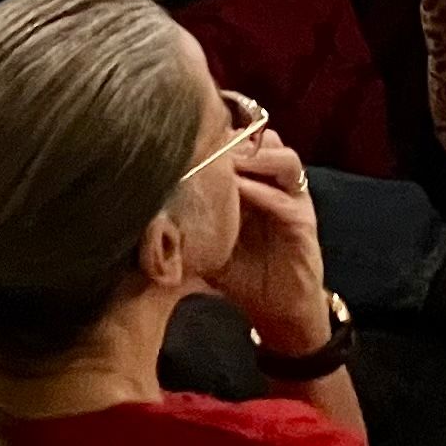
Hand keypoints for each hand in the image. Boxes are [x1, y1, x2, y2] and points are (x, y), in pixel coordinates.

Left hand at [205, 142, 330, 348]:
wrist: (277, 311)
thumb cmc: (242, 275)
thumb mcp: (208, 244)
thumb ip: (187, 224)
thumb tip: (142, 214)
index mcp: (255, 184)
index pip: (243, 142)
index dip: (221, 134)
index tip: (191, 135)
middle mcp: (276, 185)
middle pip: (265, 140)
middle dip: (238, 137)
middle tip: (210, 141)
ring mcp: (293, 200)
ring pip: (285, 158)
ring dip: (256, 156)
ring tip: (227, 161)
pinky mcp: (303, 222)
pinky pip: (285, 198)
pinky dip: (262, 191)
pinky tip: (239, 190)